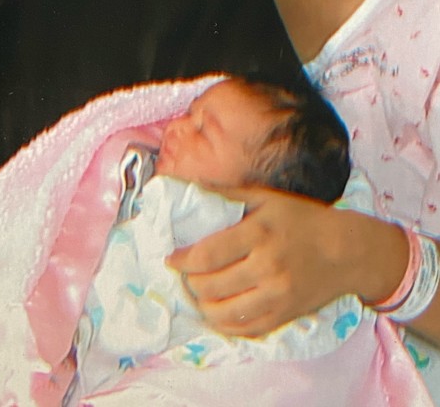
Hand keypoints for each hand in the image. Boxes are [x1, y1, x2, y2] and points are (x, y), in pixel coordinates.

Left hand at [167, 186, 406, 336]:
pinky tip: (216, 311)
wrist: (347, 251)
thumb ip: (227, 195)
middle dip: (190, 282)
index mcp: (259, 234)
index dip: (183, 260)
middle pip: (211, 286)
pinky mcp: (284, 317)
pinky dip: (223, 324)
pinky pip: (245, 330)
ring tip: (197, 292)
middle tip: (185, 274)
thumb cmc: (303, 219)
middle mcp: (267, 268)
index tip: (171, 258)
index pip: (208, 254)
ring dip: (202, 305)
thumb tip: (190, 189)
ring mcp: (277, 297)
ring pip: (223, 313)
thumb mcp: (266, 198)